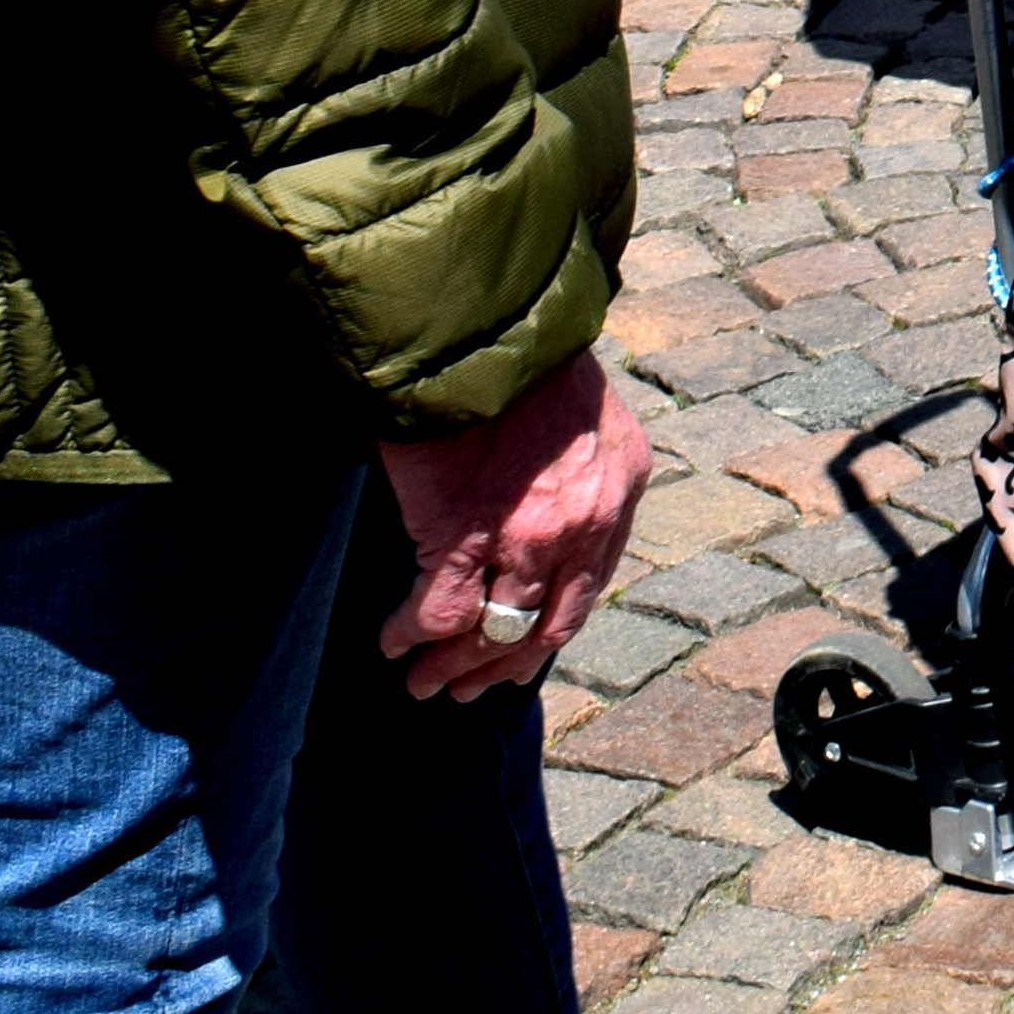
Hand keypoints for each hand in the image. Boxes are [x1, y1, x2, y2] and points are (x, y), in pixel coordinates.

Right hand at [372, 349, 653, 701]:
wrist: (481, 324)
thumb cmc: (523, 359)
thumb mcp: (584, 417)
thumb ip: (577, 476)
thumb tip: (544, 531)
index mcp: (621, 488)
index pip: (590, 587)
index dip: (549, 631)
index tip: (520, 656)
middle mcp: (586, 522)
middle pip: (549, 626)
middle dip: (503, 667)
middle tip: (466, 689)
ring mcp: (528, 535)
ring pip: (495, 631)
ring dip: (454, 665)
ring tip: (423, 683)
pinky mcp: (464, 534)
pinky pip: (441, 610)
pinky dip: (412, 634)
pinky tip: (391, 643)